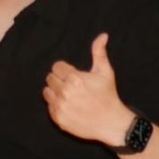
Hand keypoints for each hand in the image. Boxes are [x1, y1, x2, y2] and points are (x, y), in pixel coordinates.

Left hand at [43, 32, 133, 146]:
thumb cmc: (108, 95)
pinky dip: (56, 105)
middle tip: (72, 85)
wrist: (111, 123)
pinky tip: (69, 106)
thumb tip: (103, 35)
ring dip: (55, 92)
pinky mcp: (59, 119)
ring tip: (69, 95)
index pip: (56, 67)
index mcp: (75, 79)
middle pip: (50, 78)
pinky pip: (49, 106)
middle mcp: (65, 92)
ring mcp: (61, 106)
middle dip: (60, 80)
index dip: (64, 70)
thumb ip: (99, 52)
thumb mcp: (105, 72)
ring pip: (46, 92)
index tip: (73, 75)